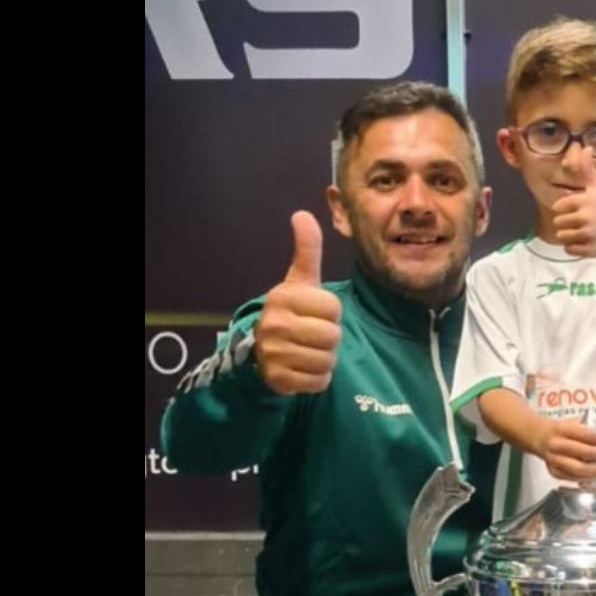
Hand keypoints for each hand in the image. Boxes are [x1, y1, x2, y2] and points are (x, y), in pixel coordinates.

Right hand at [254, 211, 343, 394]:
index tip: (314, 313)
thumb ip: (306, 250)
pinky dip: (317, 379)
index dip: (330, 313)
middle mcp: (273, 324)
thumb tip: (302, 214)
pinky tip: (303, 369)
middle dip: (329, 338)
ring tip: (307, 351)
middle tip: (312, 335)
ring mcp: (273, 354)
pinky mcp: (278, 380)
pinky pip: (319, 382)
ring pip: (327, 360)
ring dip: (324, 359)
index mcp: (282, 297)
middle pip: (332, 336)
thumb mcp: (300, 281)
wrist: (261, 352)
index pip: (334, 308)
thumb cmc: (291, 312)